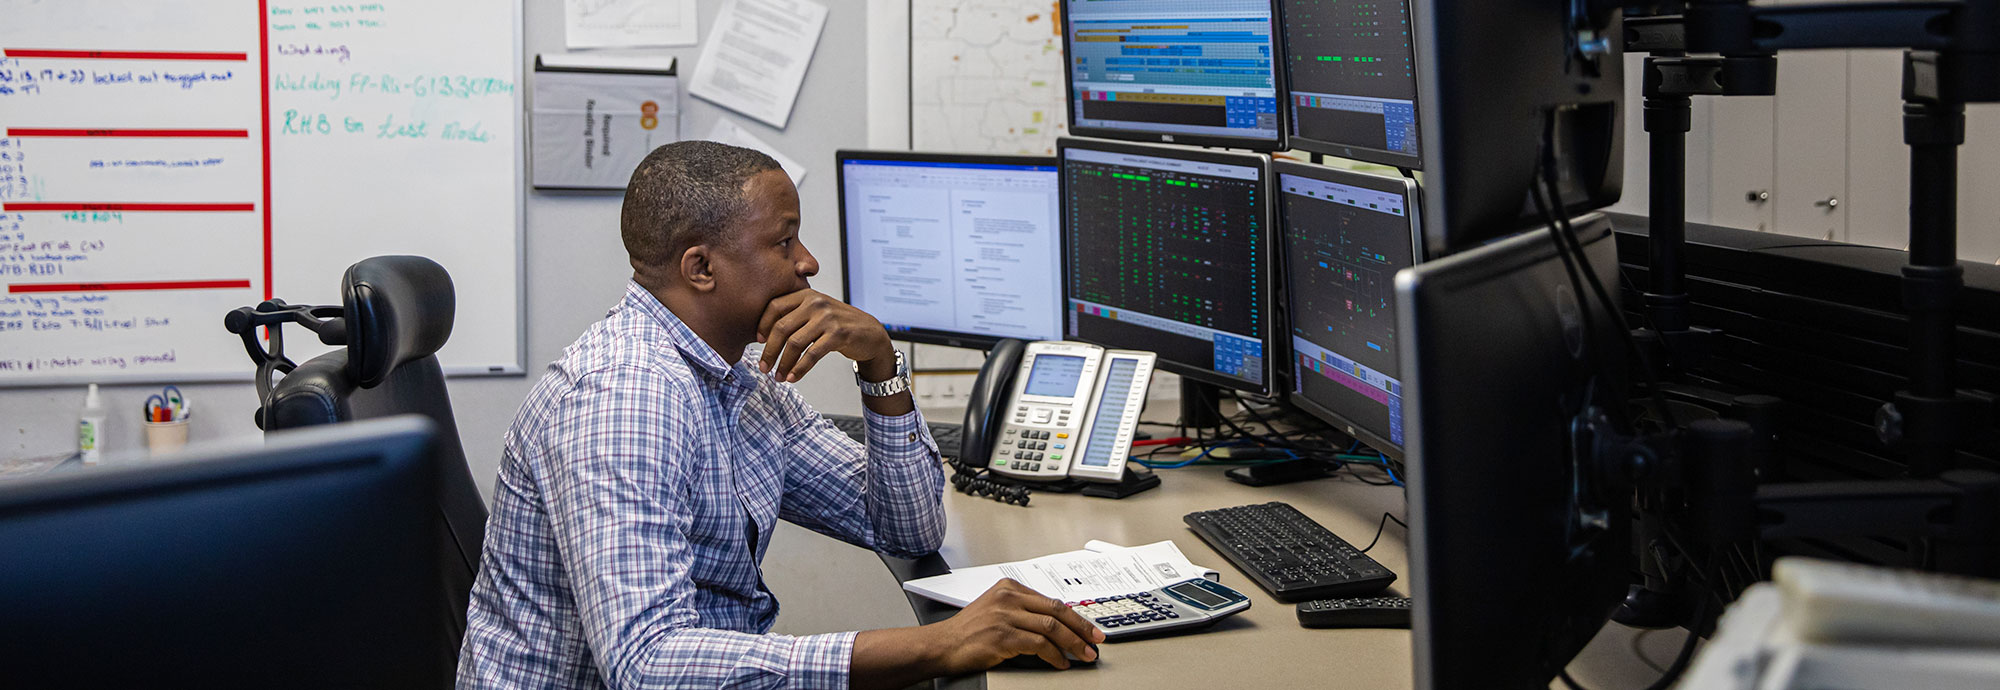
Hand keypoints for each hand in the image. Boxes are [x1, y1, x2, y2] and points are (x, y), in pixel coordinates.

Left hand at [755, 288, 892, 382]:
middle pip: (781, 327)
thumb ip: (794, 316)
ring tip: (778, 377)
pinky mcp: (838, 334)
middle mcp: (815, 302)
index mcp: (806, 295)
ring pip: (795, 343)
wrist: (870, 333)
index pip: (774, 306)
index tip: (758, 342)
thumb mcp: (816, 312)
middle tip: (763, 367)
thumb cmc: (838, 325)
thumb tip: (763, 336)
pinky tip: (793, 377)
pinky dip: (800, 368)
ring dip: (783, 363)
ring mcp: (827, 318)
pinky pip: (812, 354)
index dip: (762, 325)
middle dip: (769, 351)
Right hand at [929, 578, 1104, 672]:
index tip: (1090, 628)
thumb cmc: (968, 631)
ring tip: (1083, 655)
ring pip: (1052, 628)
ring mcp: (1005, 616)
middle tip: (1096, 640)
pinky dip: (1055, 656)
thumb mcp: (996, 610)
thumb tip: (1056, 624)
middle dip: (1081, 628)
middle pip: (1057, 611)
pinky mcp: (1003, 636)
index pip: (1052, 600)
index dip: (1076, 616)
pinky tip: (1060, 663)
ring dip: (1073, 644)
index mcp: (1009, 587)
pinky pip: (1039, 645)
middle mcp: (1009, 598)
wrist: (942, 644)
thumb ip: (1023, 611)